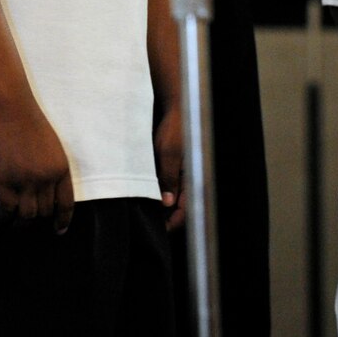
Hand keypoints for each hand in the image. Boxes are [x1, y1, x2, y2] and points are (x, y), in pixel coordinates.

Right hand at [0, 99, 74, 232]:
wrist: (11, 110)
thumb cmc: (31, 123)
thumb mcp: (52, 148)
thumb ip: (52, 170)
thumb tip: (47, 193)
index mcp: (61, 169)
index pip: (66, 204)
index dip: (62, 220)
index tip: (58, 230)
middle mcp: (46, 179)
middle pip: (45, 211)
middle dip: (39, 220)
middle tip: (32, 223)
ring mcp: (25, 181)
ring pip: (27, 216)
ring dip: (22, 225)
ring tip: (17, 227)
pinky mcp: (5, 181)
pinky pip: (7, 209)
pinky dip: (6, 218)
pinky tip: (4, 219)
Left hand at [154, 104, 184, 229]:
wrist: (174, 107)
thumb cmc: (175, 128)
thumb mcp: (169, 154)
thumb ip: (169, 178)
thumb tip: (166, 203)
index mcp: (193, 178)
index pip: (186, 211)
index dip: (171, 223)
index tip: (157, 230)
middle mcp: (189, 179)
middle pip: (178, 208)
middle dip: (164, 217)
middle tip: (146, 222)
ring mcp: (181, 173)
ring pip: (172, 198)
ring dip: (160, 205)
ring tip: (143, 211)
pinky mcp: (173, 166)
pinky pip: (168, 186)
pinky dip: (158, 193)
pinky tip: (145, 194)